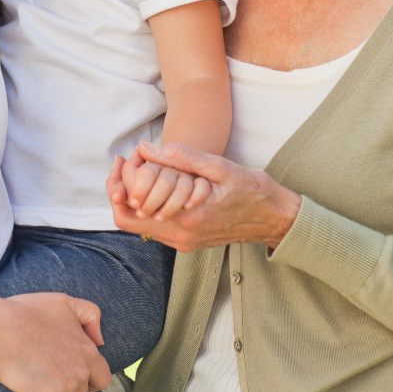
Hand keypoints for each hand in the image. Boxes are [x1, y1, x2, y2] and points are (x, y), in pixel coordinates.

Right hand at [0, 292, 111, 391]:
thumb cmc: (27, 313)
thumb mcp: (64, 302)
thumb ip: (90, 315)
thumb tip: (99, 341)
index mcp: (88, 350)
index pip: (104, 378)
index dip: (91, 379)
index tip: (74, 375)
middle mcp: (81, 371)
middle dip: (69, 389)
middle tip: (50, 375)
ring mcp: (66, 387)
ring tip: (37, 381)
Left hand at [106, 140, 302, 253]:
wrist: (273, 218)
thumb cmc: (250, 189)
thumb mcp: (218, 166)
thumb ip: (180, 157)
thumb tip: (145, 148)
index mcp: (186, 217)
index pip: (130, 208)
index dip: (118, 183)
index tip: (124, 158)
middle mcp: (181, 236)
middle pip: (128, 219)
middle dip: (121, 188)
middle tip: (127, 162)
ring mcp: (183, 243)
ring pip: (140, 224)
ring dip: (134, 196)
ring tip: (141, 167)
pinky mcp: (188, 243)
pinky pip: (156, 227)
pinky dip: (149, 204)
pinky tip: (157, 183)